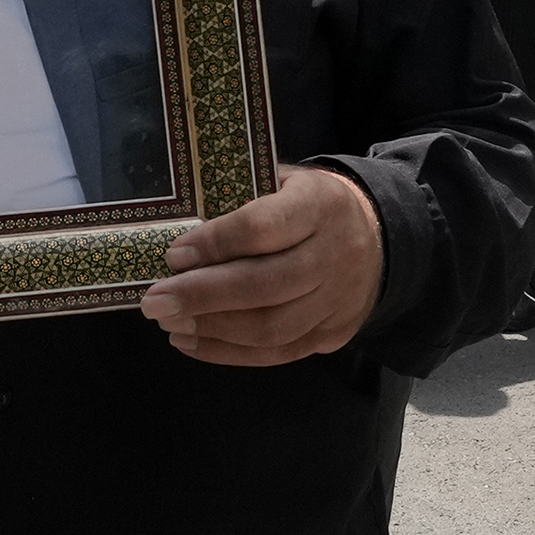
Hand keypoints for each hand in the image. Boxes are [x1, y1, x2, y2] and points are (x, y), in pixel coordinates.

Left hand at [144, 165, 383, 365]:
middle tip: (155, 301)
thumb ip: (240, 201)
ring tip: (169, 322)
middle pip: (266, 284)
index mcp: (321, 205)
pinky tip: (193, 342)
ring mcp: (339, 300)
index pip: (265, 227)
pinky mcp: (334, 334)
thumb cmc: (309, 204)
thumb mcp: (283, 182)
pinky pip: (279, 352)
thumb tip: (180, 235)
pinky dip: (230, 352)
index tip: (173, 255)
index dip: (216, 243)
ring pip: (272, 327)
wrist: (379, 236)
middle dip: (203, 296)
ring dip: (213, 328)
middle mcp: (336, 254)